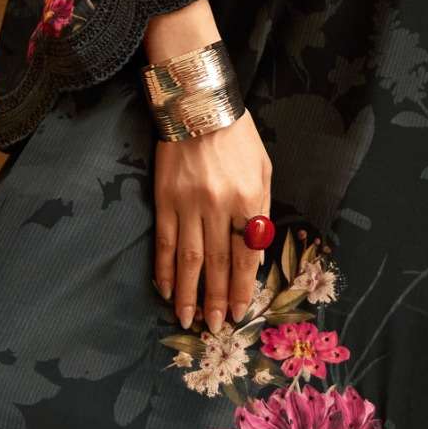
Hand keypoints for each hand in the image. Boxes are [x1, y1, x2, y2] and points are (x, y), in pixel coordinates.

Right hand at [144, 0, 271, 333]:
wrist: (197, 100)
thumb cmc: (237, 136)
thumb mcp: (264, 171)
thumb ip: (262, 212)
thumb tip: (256, 256)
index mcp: (250, 200)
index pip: (247, 257)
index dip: (243, 289)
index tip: (241, 313)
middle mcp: (219, 206)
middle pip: (218, 265)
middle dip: (217, 301)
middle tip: (215, 328)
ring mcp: (188, 204)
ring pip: (188, 260)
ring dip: (188, 295)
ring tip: (186, 320)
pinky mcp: (164, 198)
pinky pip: (163, 241)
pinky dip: (163, 269)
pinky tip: (164, 289)